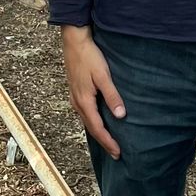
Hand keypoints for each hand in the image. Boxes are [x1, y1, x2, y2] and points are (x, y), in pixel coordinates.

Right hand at [60, 25, 123, 158]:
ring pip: (87, 121)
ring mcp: (75, 97)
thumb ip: (112, 96)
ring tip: (109, 141)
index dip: (108, 141)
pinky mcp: (76, 92)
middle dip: (103, 142)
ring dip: (98, 133)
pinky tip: (99, 122)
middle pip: (91, 128)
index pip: (97, 128)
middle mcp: (77, 103)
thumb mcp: (103, 75)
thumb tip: (121, 115)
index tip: (118, 152)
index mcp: (84, 101)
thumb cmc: (89, 56)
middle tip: (116, 153)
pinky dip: (93, 122)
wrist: (74, 41)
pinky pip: (84, 113)